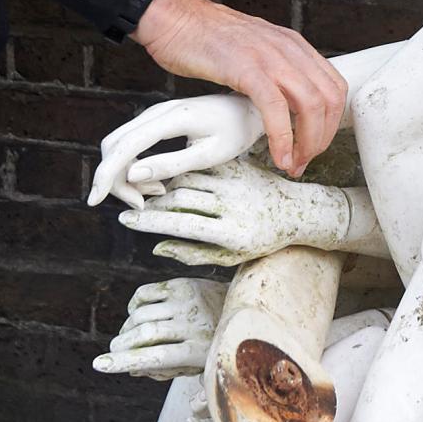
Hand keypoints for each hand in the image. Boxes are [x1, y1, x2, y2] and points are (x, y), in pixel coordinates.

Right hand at [90, 95, 261, 207]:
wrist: (248, 109)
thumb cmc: (235, 133)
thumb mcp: (209, 155)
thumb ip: (171, 163)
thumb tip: (133, 174)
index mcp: (171, 117)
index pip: (125, 146)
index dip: (106, 175)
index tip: (94, 201)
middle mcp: (156, 111)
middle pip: (114, 146)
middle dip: (116, 180)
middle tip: (142, 205)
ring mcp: (153, 113)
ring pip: (118, 145)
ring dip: (125, 175)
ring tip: (156, 195)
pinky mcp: (154, 119)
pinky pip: (131, 143)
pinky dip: (134, 167)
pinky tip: (156, 183)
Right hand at [93, 278, 226, 380]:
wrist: (240, 308)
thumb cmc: (213, 345)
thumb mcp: (197, 367)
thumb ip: (166, 371)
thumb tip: (132, 369)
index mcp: (198, 350)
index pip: (156, 357)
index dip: (125, 362)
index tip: (99, 365)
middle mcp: (192, 323)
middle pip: (145, 333)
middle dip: (121, 344)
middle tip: (113, 351)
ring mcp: (186, 301)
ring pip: (142, 314)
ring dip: (126, 328)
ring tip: (125, 337)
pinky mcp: (181, 284)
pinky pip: (144, 294)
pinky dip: (133, 306)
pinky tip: (135, 315)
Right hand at [117, 159, 361, 265]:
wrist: (297, 212)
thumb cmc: (260, 242)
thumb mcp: (230, 256)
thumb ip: (192, 253)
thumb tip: (155, 246)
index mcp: (232, 230)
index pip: (181, 224)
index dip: (149, 221)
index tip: (125, 219)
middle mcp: (235, 203)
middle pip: (180, 197)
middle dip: (150, 199)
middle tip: (130, 201)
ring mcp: (238, 181)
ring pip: (188, 176)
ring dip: (164, 182)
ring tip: (148, 190)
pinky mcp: (240, 166)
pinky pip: (203, 165)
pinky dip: (182, 169)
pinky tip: (170, 175)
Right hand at [132, 0, 345, 180]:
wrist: (172, 17)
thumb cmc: (204, 37)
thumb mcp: (254, 50)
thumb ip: (273, 72)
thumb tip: (282, 106)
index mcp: (293, 45)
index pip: (335, 87)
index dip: (331, 123)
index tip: (313, 145)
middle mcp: (288, 48)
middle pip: (330, 99)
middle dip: (322, 138)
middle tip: (303, 160)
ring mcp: (269, 56)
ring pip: (311, 104)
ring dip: (307, 142)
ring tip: (292, 162)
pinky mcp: (246, 67)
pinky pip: (275, 107)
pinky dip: (282, 137)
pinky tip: (277, 154)